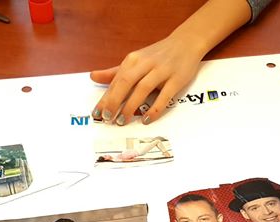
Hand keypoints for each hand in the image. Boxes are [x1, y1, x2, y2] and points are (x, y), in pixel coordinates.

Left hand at [90, 34, 205, 125]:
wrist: (186, 43)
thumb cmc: (158, 55)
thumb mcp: (135, 61)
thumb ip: (115, 72)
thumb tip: (93, 77)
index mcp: (133, 60)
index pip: (115, 81)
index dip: (105, 98)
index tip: (96, 113)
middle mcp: (146, 63)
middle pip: (126, 82)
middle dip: (114, 101)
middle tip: (107, 118)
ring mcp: (162, 71)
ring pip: (143, 89)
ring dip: (131, 106)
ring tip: (122, 120)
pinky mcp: (176, 79)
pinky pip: (164, 96)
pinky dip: (154, 108)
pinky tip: (146, 119)